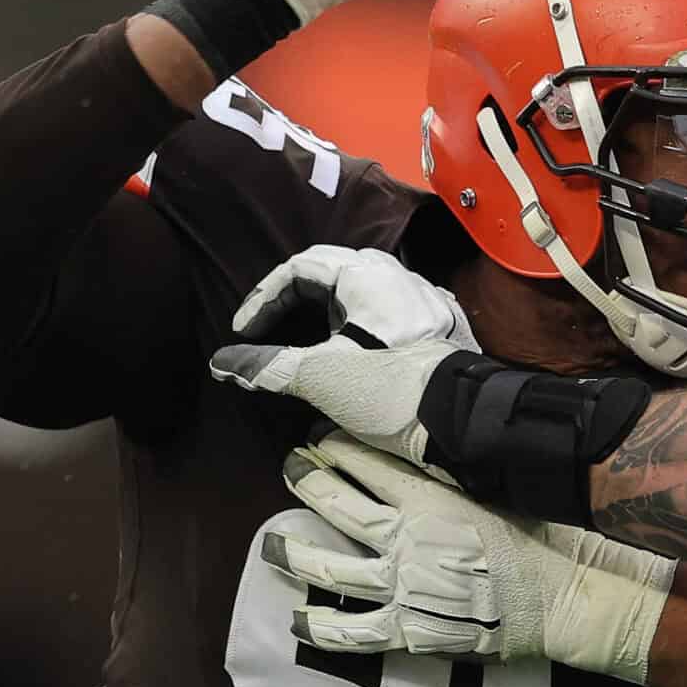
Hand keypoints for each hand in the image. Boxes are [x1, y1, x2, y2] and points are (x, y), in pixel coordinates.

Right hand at [210, 243, 477, 468]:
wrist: (463, 419)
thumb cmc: (389, 389)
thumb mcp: (320, 376)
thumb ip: (268, 365)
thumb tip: (223, 363)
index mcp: (366, 274)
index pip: (300, 268)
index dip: (264, 298)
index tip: (245, 333)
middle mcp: (398, 275)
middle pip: (332, 271)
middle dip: (294, 299)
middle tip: (271, 328)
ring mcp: (424, 298)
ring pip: (364, 290)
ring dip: (329, 310)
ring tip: (309, 339)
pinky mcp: (441, 325)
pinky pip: (390, 310)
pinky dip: (361, 324)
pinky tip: (356, 348)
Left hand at [270, 436, 674, 681]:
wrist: (556, 597)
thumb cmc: (535, 539)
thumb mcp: (492, 490)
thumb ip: (450, 475)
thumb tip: (425, 449)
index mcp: (426, 500)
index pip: (367, 464)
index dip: (337, 446)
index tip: (320, 436)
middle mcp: (403, 540)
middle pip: (336, 504)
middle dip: (306, 479)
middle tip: (291, 466)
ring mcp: (399, 587)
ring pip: (328, 568)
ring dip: (293, 550)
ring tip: (272, 542)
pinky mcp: (405, 629)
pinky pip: (350, 632)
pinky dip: (319, 628)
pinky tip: (298, 621)